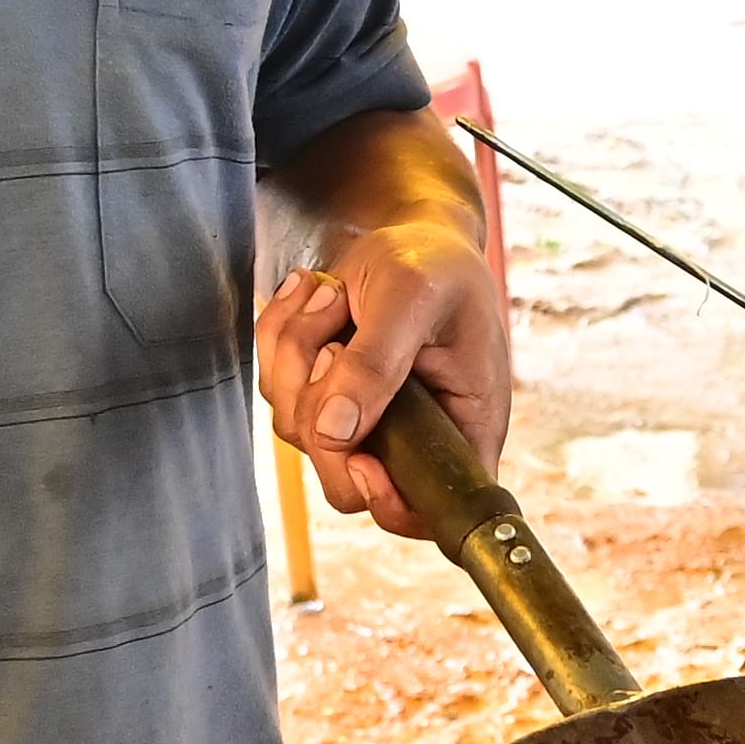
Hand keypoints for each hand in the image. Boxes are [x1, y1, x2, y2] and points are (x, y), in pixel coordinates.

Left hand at [258, 207, 506, 537]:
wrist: (409, 232)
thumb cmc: (433, 262)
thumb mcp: (413, 298)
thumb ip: (377, 364)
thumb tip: (337, 431)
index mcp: (463, 429)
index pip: (432, 511)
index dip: (391, 503)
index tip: (363, 457)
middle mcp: (415, 439)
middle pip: (345, 479)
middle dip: (321, 406)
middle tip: (334, 338)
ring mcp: (366, 422)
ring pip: (302, 427)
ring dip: (298, 353)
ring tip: (331, 296)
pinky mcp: (328, 399)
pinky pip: (281, 391)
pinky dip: (282, 337)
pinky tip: (314, 295)